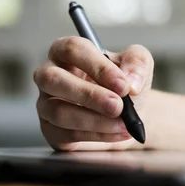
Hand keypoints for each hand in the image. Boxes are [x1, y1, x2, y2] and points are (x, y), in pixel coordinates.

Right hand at [34, 37, 153, 150]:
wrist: (127, 115)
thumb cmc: (123, 85)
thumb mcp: (138, 64)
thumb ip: (137, 62)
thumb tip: (131, 82)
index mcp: (66, 51)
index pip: (72, 49)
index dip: (98, 67)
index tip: (122, 85)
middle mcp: (49, 75)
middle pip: (53, 79)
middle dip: (89, 95)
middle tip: (118, 106)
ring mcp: (45, 104)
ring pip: (59, 112)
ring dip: (95, 120)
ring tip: (124, 124)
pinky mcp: (51, 130)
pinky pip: (67, 135)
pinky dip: (98, 135)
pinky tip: (118, 133)